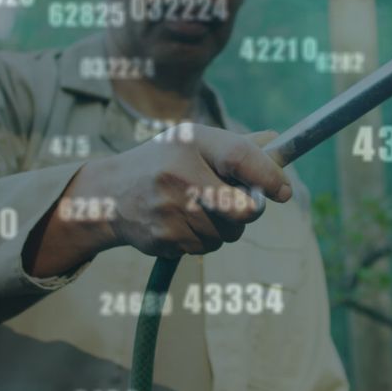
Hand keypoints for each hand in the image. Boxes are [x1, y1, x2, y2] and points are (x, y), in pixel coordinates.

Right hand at [74, 124, 290, 258]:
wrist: (108, 196)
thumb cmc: (162, 163)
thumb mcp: (193, 142)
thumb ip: (236, 146)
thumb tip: (277, 143)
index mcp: (191, 143)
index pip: (241, 157)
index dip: (270, 176)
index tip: (283, 191)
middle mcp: (180, 175)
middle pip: (243, 209)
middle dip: (249, 210)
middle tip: (240, 202)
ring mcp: (171, 210)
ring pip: (227, 233)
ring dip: (224, 226)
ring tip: (200, 208)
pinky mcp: (164, 238)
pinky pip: (206, 248)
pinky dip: (204, 239)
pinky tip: (183, 222)